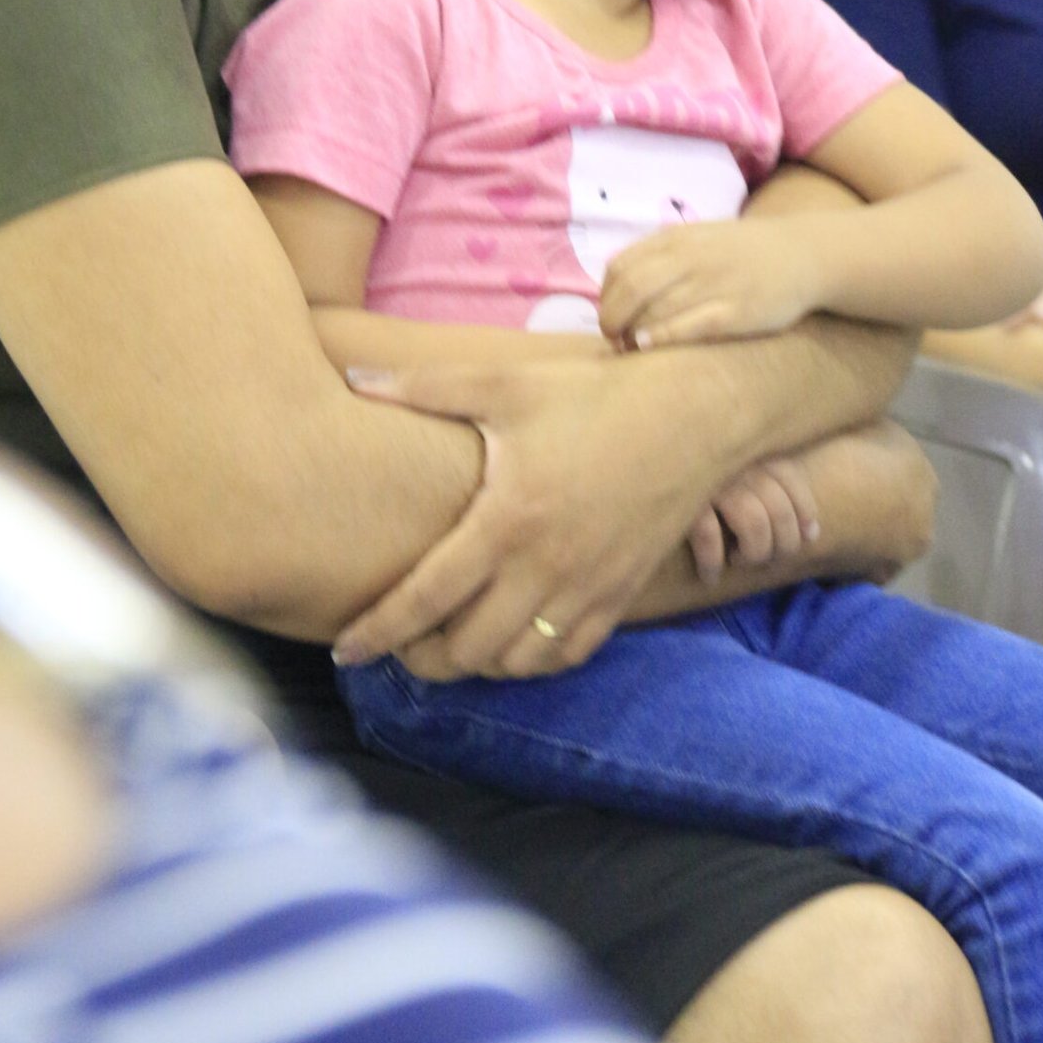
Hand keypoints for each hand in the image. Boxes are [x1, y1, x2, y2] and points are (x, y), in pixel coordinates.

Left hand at [331, 352, 732, 681]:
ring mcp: (587, 588)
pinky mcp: (620, 595)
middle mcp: (545, 567)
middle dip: (420, 659)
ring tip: (446, 644)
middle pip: (466, 649)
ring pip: (516, 662)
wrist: (696, 414)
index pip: (426, 597)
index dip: (379, 631)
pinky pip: (565, 655)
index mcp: (507, 519)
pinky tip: (509, 642)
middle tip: (394, 645)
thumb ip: (424, 388)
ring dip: (474, 664)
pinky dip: (529, 662)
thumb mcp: (506, 383)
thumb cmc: (595, 394)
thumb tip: (354, 377)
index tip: (345, 652)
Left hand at [599, 218, 823, 348]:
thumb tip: (617, 281)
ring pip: (654, 310)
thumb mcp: (698, 238)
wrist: (803, 254)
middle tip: (613, 338)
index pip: (621, 267)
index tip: (609, 314)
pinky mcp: (735, 312)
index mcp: (678, 239)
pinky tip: (648, 346)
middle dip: (611, 318)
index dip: (606, 296)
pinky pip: (689, 327)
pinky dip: (661, 338)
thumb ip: (660, 254)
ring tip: (629, 348)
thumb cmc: (743, 251)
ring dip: (632, 333)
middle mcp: (691, 258)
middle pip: (631, 289)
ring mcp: (713, 284)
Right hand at [688, 454, 821, 582]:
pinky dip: (712, 561)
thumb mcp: (732, 459)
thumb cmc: (688, 464)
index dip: (805, 510)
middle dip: (782, 545)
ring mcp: (710, 478)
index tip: (809, 535)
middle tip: (768, 559)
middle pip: (778, 509)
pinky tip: (710, 576)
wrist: (619, 453)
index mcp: (750, 447)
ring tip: (739, 561)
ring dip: (753, 553)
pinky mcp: (681, 497)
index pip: (791, 476)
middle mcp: (735, 459)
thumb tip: (810, 529)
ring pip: (753, 523)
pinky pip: (708, 535)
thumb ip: (762, 472)